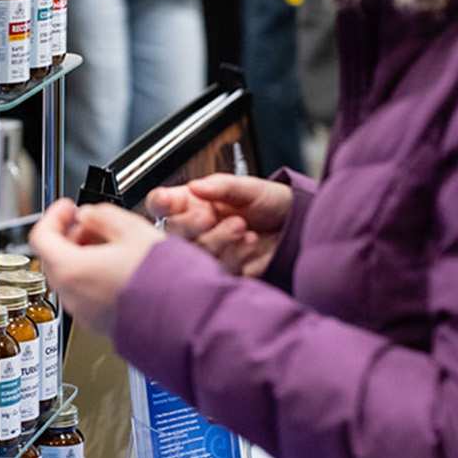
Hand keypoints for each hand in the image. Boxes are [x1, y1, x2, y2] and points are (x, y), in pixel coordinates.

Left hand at [30, 200, 164, 334]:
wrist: (188, 323)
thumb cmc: (164, 281)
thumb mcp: (133, 230)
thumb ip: (102, 216)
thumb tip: (89, 214)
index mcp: (71, 269)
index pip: (41, 236)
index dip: (53, 215)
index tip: (68, 207)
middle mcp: (72, 296)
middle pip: (54, 258)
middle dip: (71, 235)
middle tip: (93, 224)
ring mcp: (86, 315)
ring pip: (71, 278)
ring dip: (84, 257)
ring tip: (113, 245)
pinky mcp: (102, 326)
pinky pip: (88, 297)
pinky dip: (95, 278)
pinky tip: (121, 269)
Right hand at [146, 173, 293, 277]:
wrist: (297, 226)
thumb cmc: (270, 202)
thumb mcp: (249, 186)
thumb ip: (222, 186)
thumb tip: (195, 186)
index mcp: (192, 203)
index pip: (161, 204)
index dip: (160, 203)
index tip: (168, 201)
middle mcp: (195, 228)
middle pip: (172, 233)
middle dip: (189, 225)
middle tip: (208, 216)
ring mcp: (209, 251)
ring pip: (195, 253)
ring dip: (218, 239)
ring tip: (243, 227)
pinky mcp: (225, 270)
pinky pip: (219, 269)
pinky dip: (236, 256)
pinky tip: (250, 243)